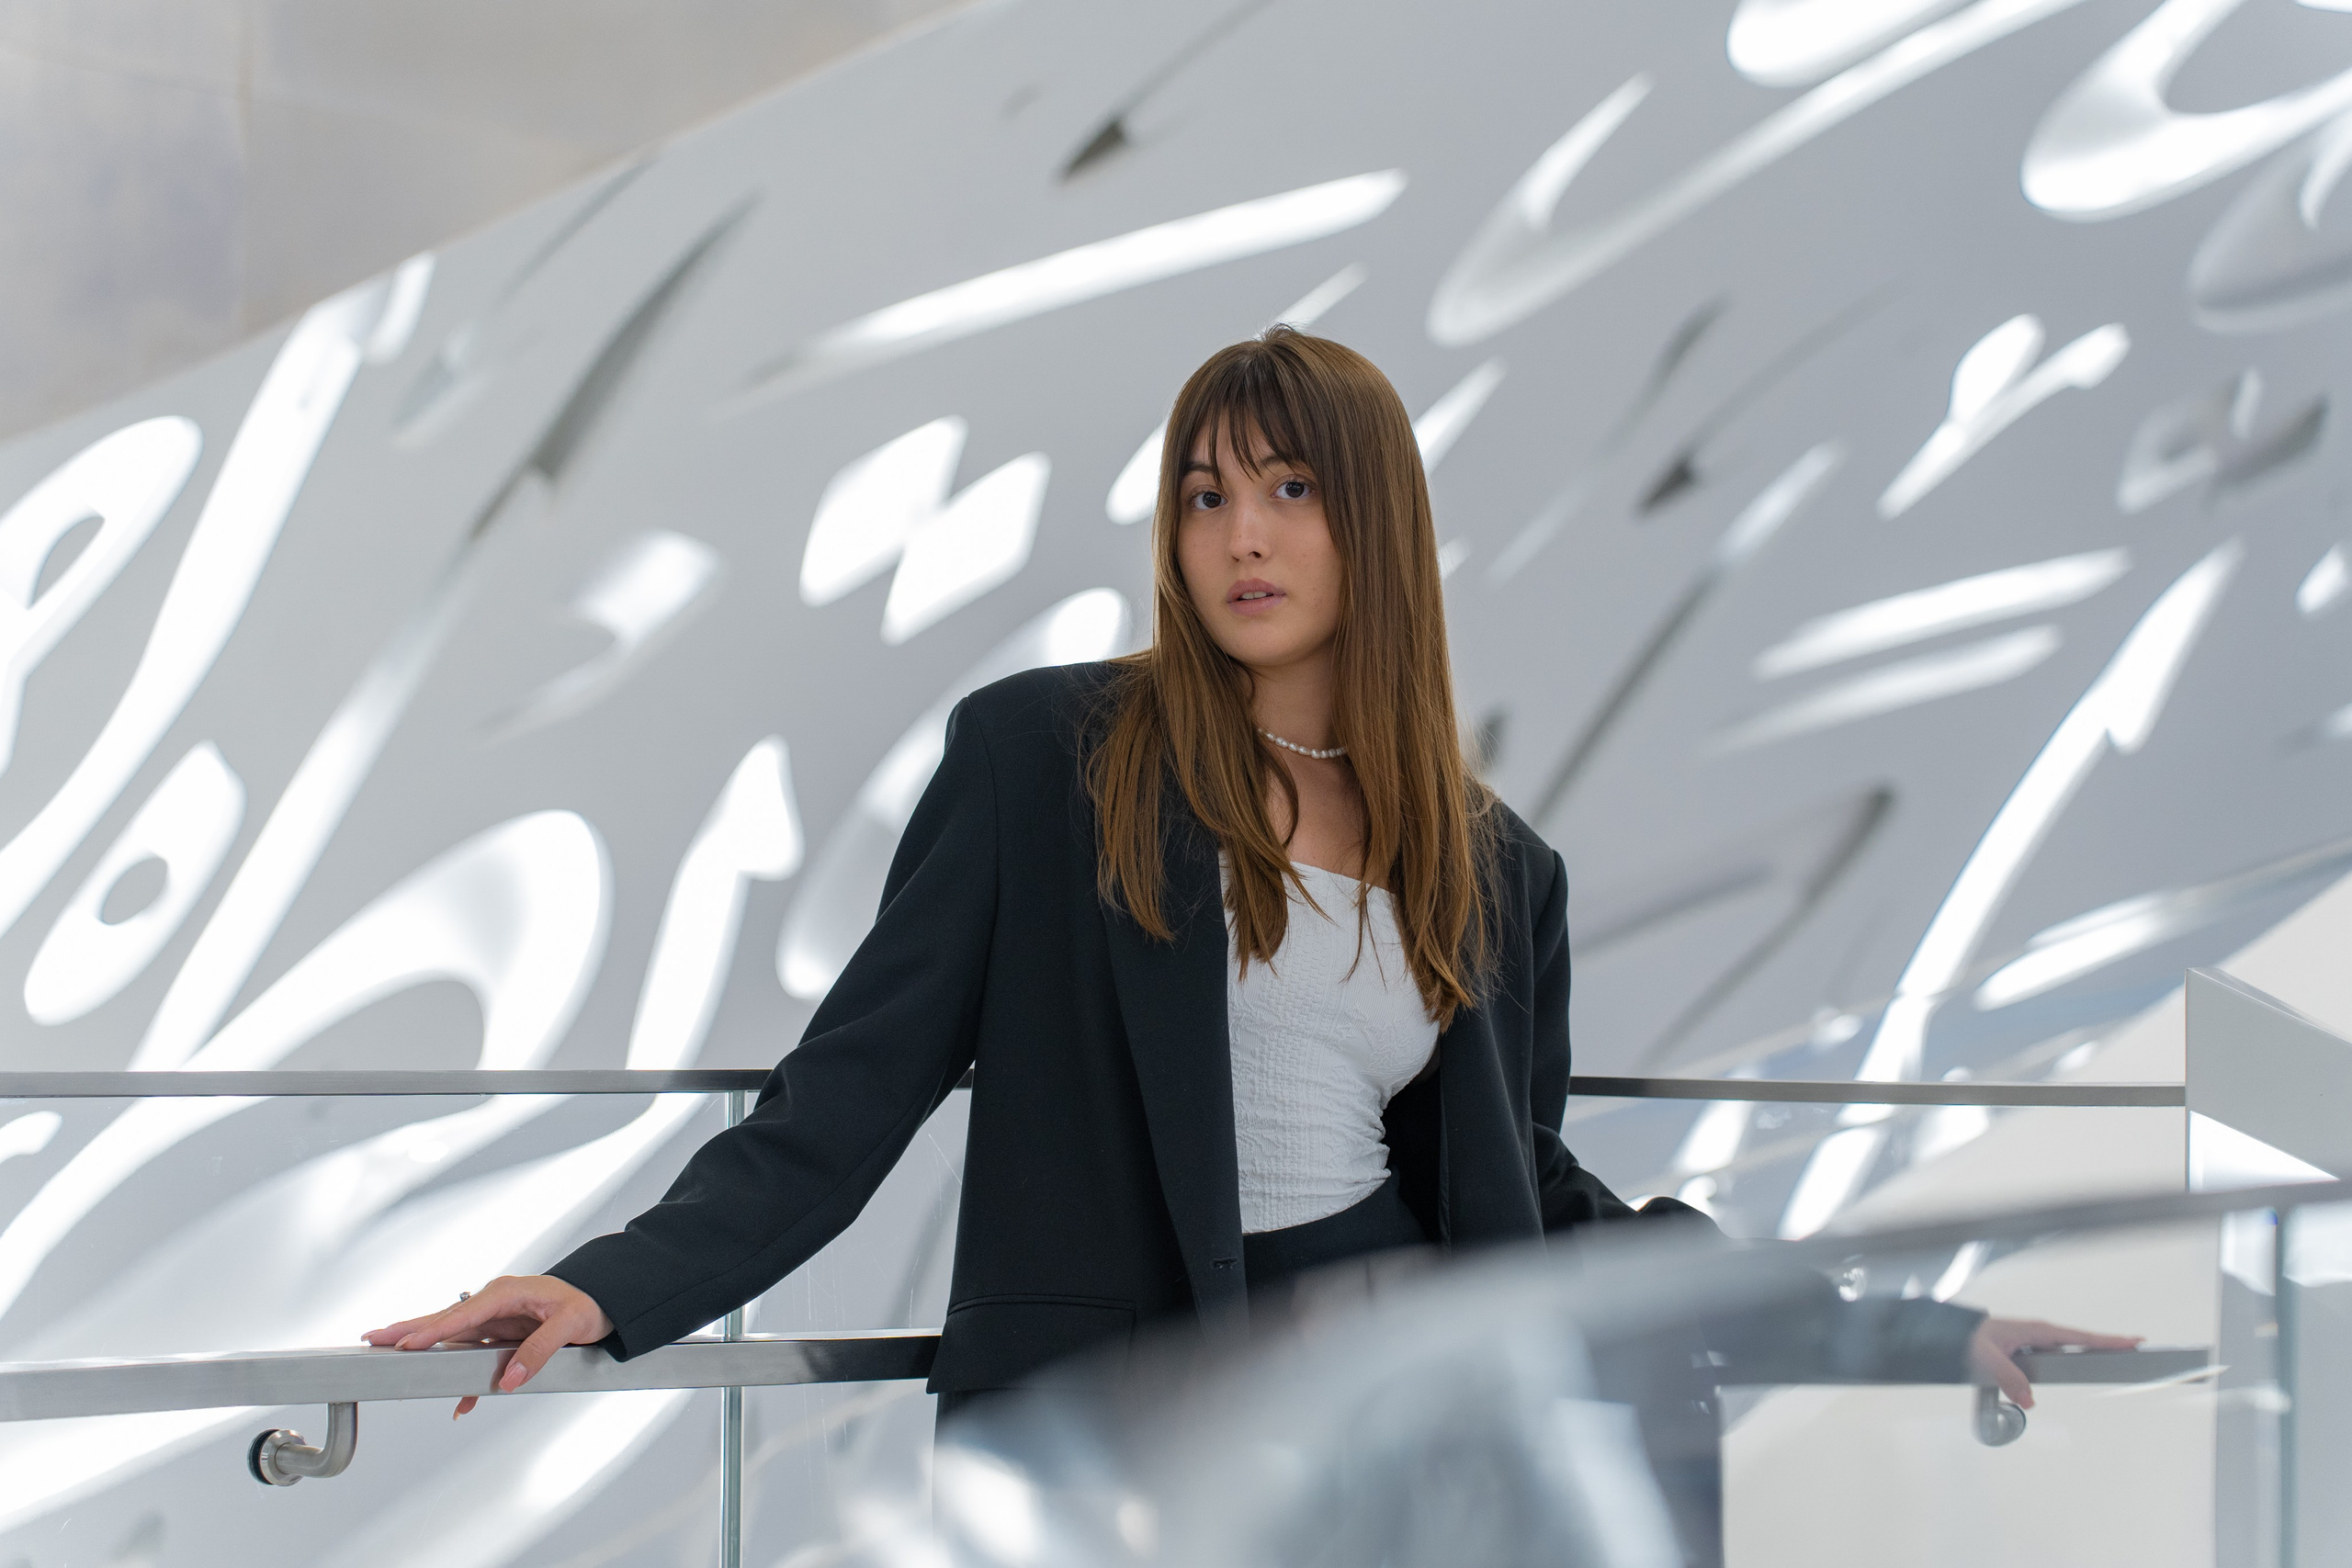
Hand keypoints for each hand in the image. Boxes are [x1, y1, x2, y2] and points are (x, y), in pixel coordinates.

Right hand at [364, 1274, 613, 1416]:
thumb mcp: (571, 1325)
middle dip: (408, 1331)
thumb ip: (538, 1352)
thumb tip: (508, 1380)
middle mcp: (494, 1303)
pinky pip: (474, 1356)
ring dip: (424, 1351)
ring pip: (452, 1338)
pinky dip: (465, 1379)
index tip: (405, 1343)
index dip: (431, 1330)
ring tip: (389, 1361)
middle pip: (444, 1321)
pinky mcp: (502, 1335)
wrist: (608, 1298)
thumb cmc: (590, 1303)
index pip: (461, 1315)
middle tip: (371, 1339)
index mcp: (506, 1292)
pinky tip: (459, 1403)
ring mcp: (496, 1319)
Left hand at [1969, 1316, 2141, 1408]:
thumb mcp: (1985, 1357)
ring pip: (2071, 1350)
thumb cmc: (1965, 1340)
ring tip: (2118, 1356)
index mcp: (2036, 1330)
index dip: (2106, 1341)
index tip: (2134, 1341)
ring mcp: (2036, 1342)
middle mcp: (2040, 1334)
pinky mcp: (2029, 1351)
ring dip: (2093, 1351)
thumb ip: (2008, 1378)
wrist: (1948, 1334)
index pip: (2079, 1337)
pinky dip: (2073, 1359)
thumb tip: (2029, 1400)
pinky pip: (2057, 1357)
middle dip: (2109, 1344)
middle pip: (2082, 1341)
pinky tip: (2083, 1364)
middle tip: (2137, 1347)